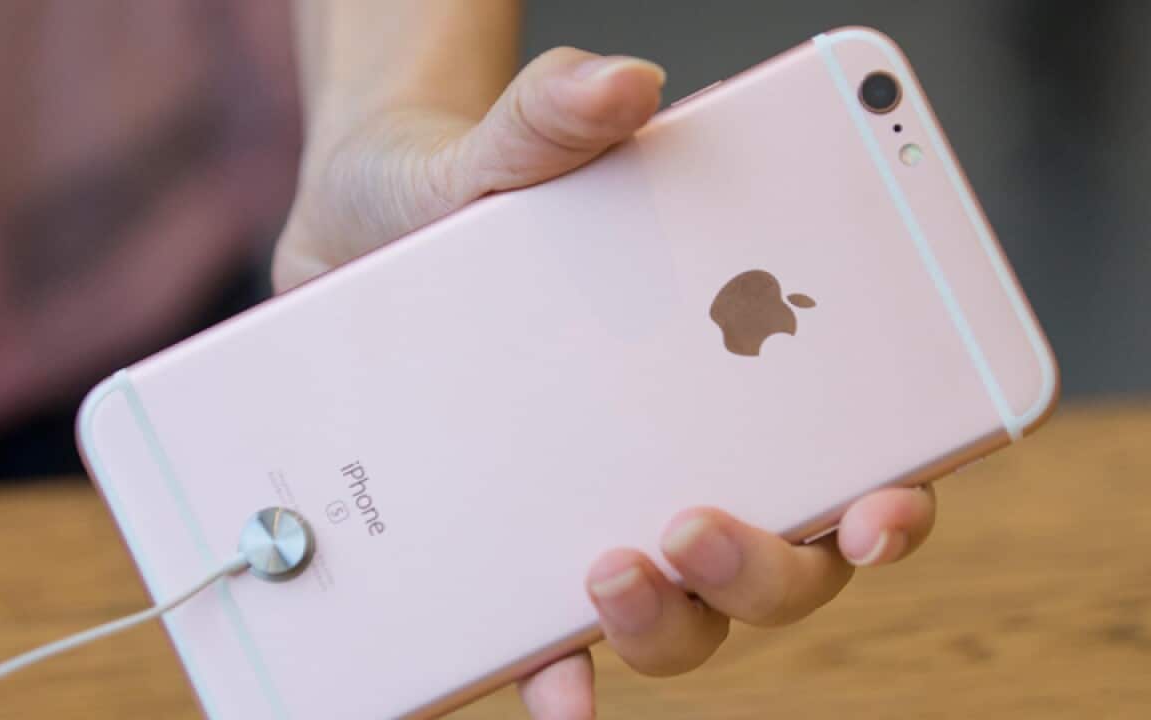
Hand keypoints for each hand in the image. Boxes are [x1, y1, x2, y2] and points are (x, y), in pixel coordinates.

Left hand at [272, 46, 938, 719]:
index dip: (893, 500)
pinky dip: (559, 673)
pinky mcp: (514, 553)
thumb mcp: (502, 151)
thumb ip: (556, 118)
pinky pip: (553, 641)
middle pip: (777, 562)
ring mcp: (602, 514)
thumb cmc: (463, 192)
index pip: (850, 454)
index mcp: (728, 373)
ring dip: (667, 624)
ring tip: (605, 573)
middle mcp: (686, 459)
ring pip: (681, 619)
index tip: (884, 506)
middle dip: (760, 570)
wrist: (357, 228)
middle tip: (690, 525)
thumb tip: (620, 84)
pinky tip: (550, 688)